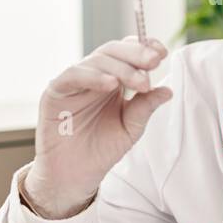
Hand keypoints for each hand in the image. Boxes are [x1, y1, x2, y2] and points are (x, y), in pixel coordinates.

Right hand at [23, 36, 172, 217]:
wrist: (75, 176)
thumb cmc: (101, 150)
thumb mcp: (131, 128)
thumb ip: (145, 107)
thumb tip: (167, 90)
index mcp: (113, 80)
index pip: (127, 53)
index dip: (144, 47)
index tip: (162, 53)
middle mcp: (93, 76)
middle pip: (113, 51)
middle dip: (136, 54)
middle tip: (154, 62)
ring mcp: (73, 82)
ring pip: (96, 61)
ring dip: (121, 68)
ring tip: (140, 82)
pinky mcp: (55, 92)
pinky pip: (73, 76)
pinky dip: (93, 77)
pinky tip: (111, 85)